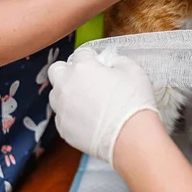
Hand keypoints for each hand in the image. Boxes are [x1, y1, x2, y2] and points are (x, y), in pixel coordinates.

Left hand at [47, 47, 159, 168]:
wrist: (131, 137)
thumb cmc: (134, 102)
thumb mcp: (134, 71)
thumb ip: (119, 61)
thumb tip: (113, 64)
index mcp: (83, 67)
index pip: (81, 53)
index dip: (92, 58)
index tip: (99, 64)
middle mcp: (66, 85)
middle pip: (57, 70)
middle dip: (68, 72)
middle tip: (86, 79)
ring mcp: (62, 108)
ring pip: (56, 95)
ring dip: (68, 94)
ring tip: (89, 102)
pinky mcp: (63, 129)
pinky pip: (63, 117)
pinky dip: (72, 116)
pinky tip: (90, 120)